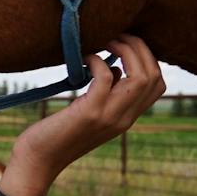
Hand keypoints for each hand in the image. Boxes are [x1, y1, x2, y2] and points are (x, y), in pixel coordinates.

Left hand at [3, 34, 165, 195]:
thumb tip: (115, 68)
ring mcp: (109, 116)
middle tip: (117, 35)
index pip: (158, 84)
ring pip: (140, 76)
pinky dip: (98, 61)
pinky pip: (106, 77)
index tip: (126, 44)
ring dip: (125, 50)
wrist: (38, 160)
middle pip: (154, 76)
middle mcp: (124, 118)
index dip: (148, 58)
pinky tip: (84, 58)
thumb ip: (108, 94)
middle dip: (139, 48)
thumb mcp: (89, 111)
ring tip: (105, 40)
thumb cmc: (58, 132)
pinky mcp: (89, 113)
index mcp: (126, 117)